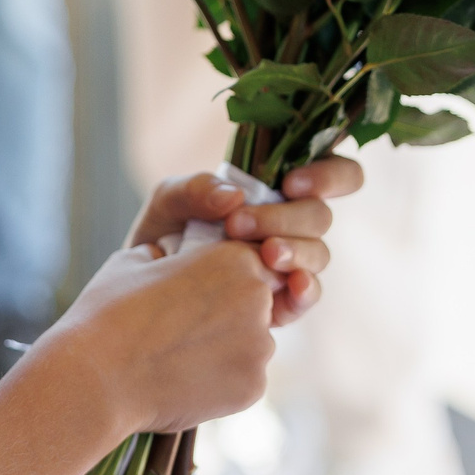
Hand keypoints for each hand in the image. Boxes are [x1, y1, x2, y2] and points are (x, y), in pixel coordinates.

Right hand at [38, 239, 280, 435]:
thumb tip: (174, 256)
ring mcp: (259, 347)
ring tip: (179, 357)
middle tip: (185, 328)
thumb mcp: (136, 260)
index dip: (222, 278)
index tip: (194, 294)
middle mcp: (258, 300)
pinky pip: (244, 378)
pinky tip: (184, 380)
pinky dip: (221, 380)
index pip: (251, 262)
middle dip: (230, 313)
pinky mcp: (253, 387)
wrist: (97, 379)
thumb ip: (172, 254)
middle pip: (257, 303)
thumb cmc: (110, 313)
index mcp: (234, 259)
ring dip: (228, 348)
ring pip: (253, 343)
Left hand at [126, 157, 362, 323]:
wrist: (142, 292)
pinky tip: (291, 284)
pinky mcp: (281, 302)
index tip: (290, 182)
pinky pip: (308, 295)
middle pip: (321, 215)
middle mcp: (290, 226)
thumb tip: (235, 196)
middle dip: (286, 217)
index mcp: (275, 190)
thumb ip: (194, 189)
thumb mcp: (168, 203)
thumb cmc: (162, 237)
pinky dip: (305, 289)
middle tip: (239, 225)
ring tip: (262, 254)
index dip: (328, 175)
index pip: (332, 172)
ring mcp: (289, 265)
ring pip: (319, 253)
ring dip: (294, 250)